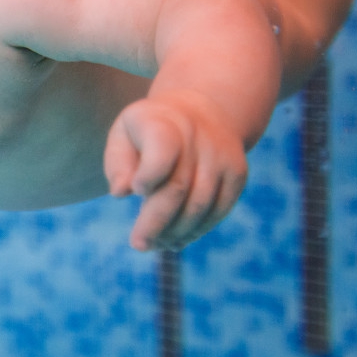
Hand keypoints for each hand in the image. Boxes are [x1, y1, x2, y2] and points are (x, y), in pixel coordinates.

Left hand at [103, 93, 248, 251]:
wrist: (201, 111)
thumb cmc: (150, 129)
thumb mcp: (125, 133)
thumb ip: (118, 162)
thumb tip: (120, 192)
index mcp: (163, 122)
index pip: (162, 152)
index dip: (149, 176)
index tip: (137, 190)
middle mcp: (198, 138)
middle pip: (178, 188)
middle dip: (156, 223)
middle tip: (139, 245)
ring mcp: (222, 156)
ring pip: (200, 205)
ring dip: (176, 232)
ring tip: (156, 244)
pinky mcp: (238, 173)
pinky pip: (219, 210)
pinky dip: (197, 229)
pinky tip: (178, 239)